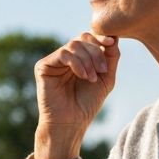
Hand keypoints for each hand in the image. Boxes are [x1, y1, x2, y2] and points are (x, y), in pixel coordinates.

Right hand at [33, 33, 120, 158]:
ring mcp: (54, 61)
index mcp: (79, 58)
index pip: (89, 38)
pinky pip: (63, 54)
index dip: (100, 37)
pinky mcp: (43, 66)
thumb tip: (114, 36)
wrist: (71, 122)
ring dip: (88, 60)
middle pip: (82, 38)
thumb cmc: (87, 104)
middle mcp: (65, 57)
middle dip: (96, 52)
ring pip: (74, 45)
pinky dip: (77, 63)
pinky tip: (83, 76)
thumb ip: (110, 57)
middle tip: (102, 70)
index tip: (111, 42)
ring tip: (92, 78)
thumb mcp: (105, 78)